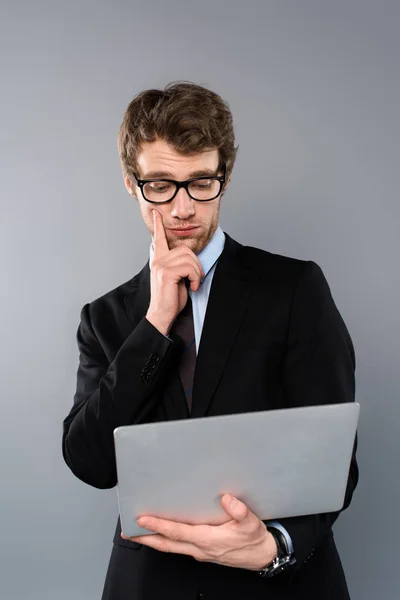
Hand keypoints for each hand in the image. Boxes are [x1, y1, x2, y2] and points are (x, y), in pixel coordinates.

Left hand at [121, 493, 277, 570]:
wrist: (262, 556)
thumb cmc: (254, 540)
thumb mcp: (251, 523)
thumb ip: (239, 511)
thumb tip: (226, 498)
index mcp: (208, 540)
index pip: (177, 532)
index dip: (158, 526)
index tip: (142, 519)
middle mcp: (200, 548)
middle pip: (166, 544)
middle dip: (146, 537)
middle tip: (128, 530)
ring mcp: (200, 551)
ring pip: (170, 547)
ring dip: (153, 540)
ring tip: (138, 531)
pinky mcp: (203, 551)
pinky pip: (179, 547)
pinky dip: (166, 540)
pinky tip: (162, 534)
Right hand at [146, 209, 204, 334]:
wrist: (162, 314)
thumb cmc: (171, 298)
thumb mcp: (176, 277)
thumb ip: (178, 264)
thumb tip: (188, 255)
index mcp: (159, 259)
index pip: (158, 238)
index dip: (158, 224)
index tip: (156, 212)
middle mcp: (158, 259)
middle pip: (185, 249)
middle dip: (196, 264)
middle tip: (195, 279)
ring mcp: (161, 265)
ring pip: (189, 258)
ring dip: (196, 272)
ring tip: (193, 283)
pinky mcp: (167, 273)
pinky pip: (189, 268)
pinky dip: (195, 278)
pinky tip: (191, 288)